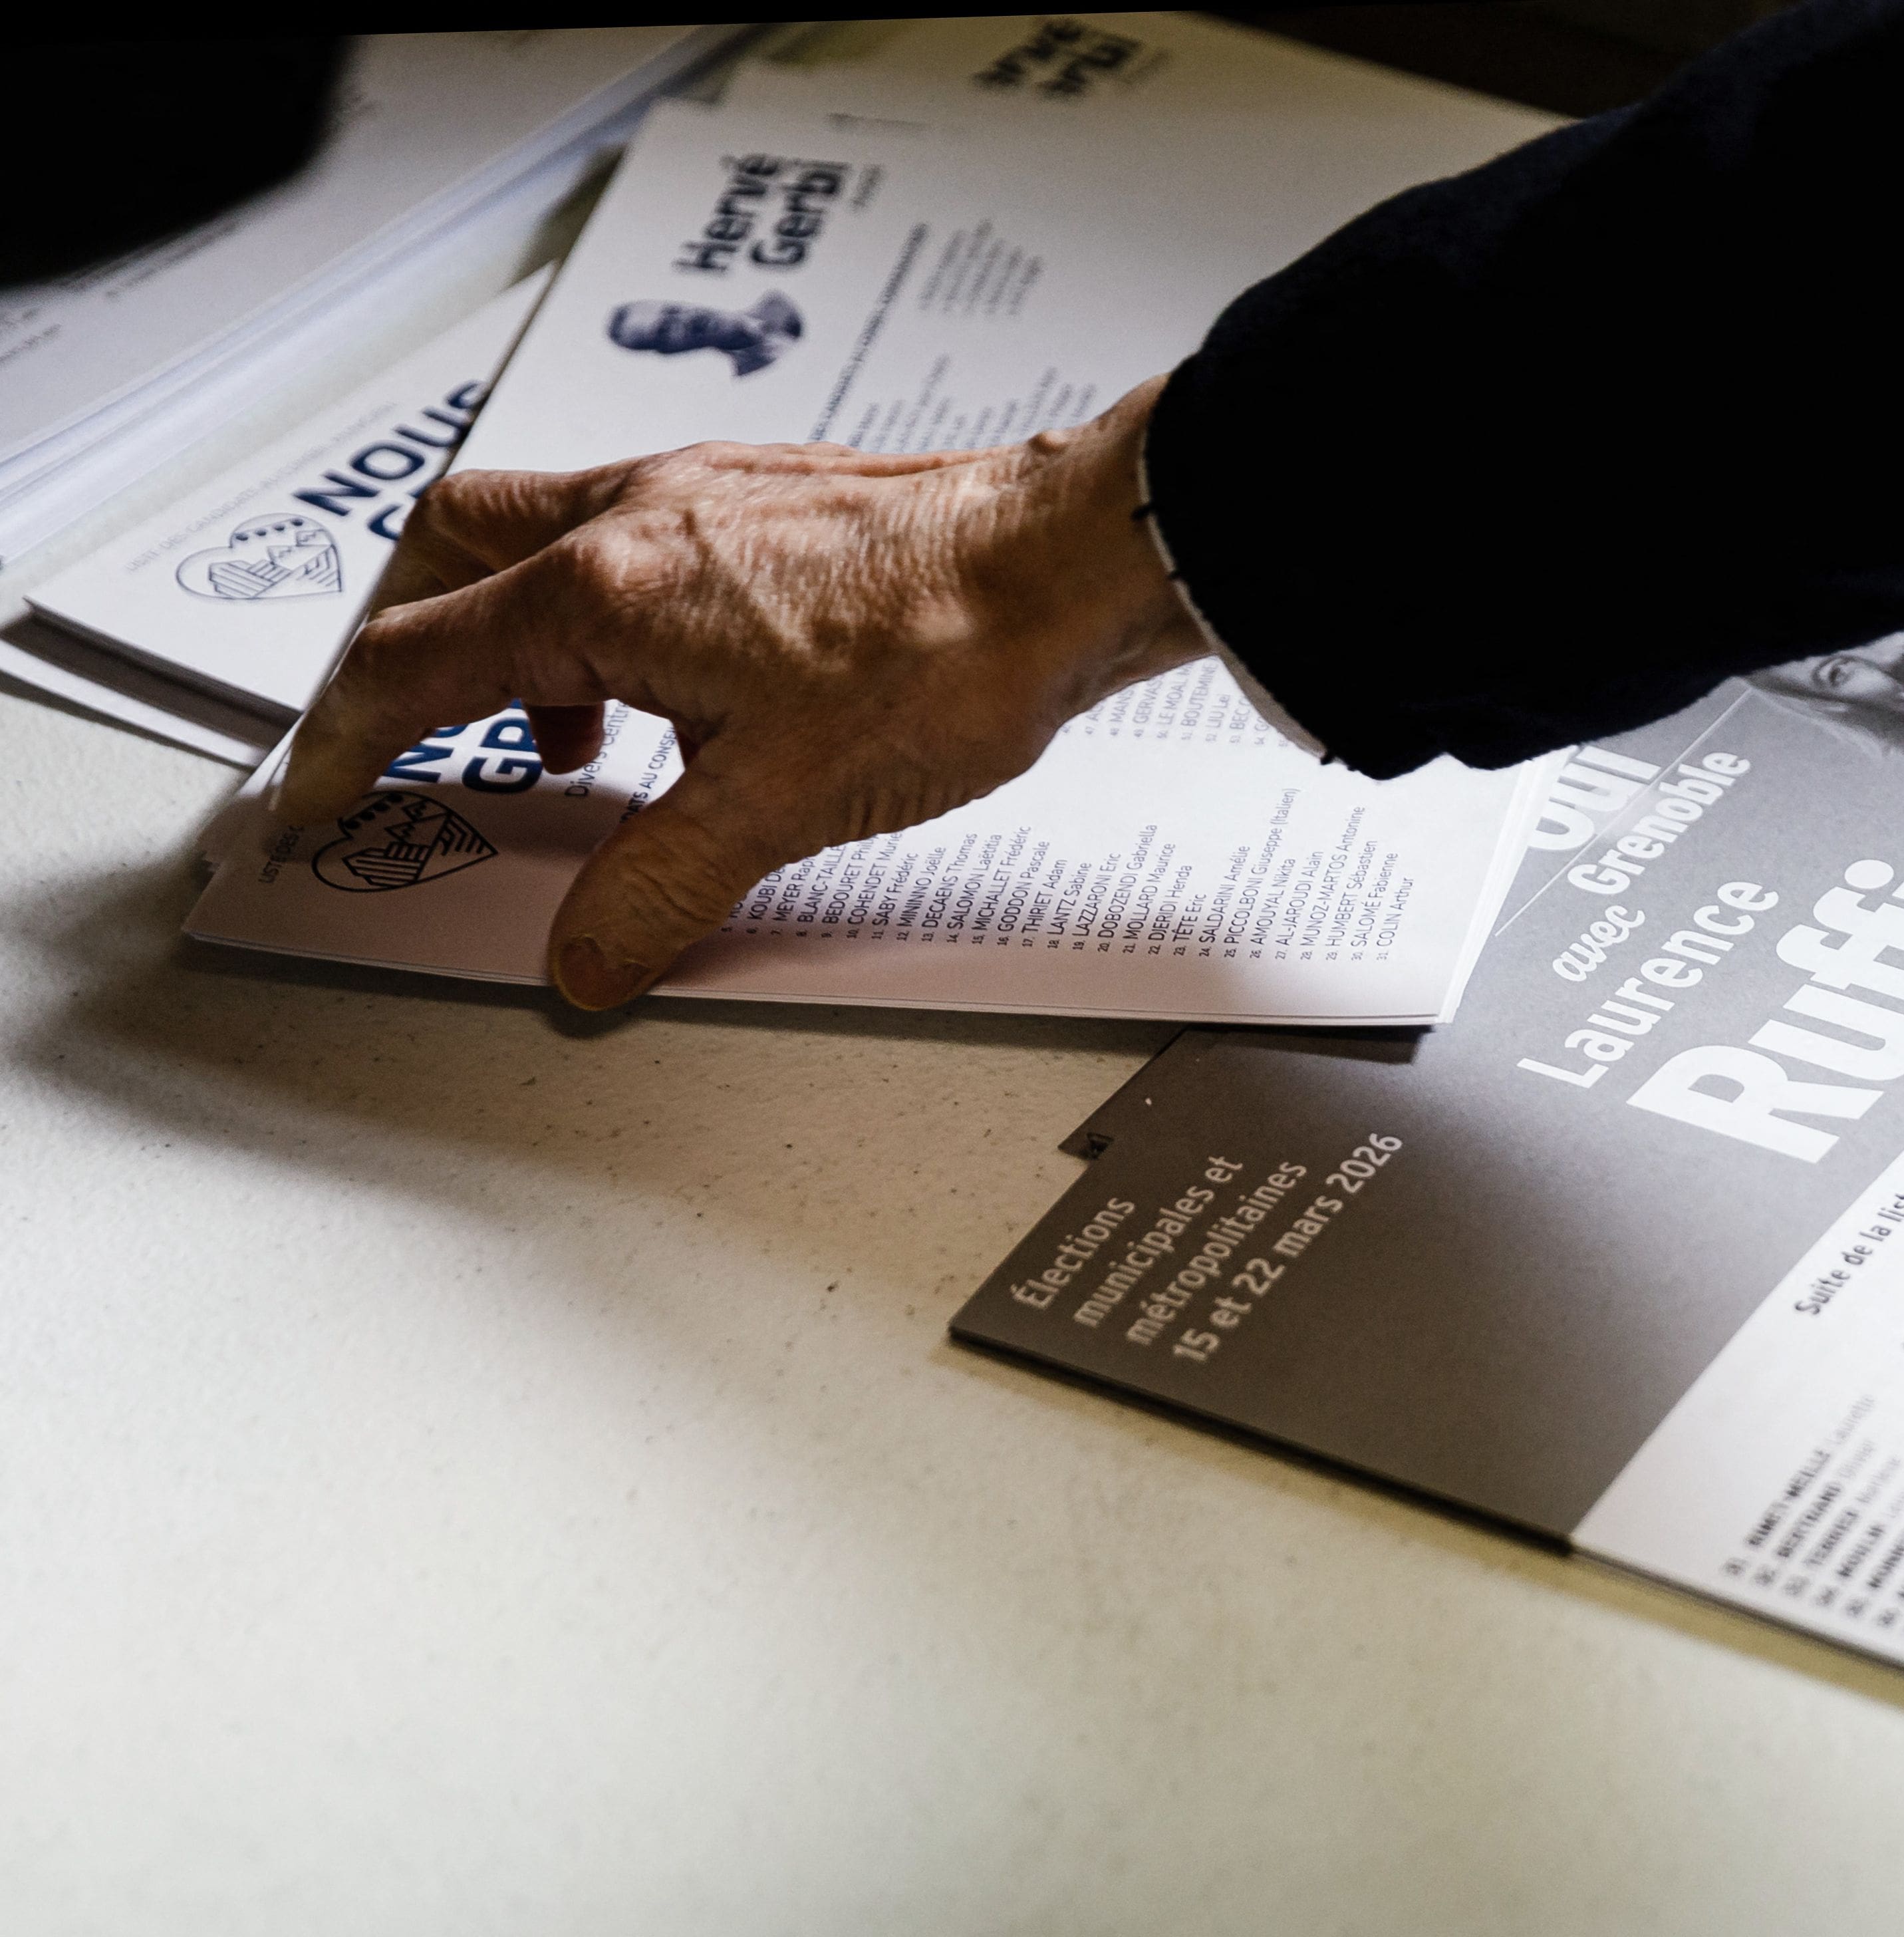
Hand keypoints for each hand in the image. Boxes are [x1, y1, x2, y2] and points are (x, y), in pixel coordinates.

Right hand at [273, 375, 1206, 1009]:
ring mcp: (708, 498)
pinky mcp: (774, 507)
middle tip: (411, 735)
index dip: (345, 741)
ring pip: (546, 541)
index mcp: (606, 585)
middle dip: (406, 647)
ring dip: (523, 637)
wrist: (1073, 563)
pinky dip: (617, 621)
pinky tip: (684, 697)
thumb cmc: (950, 646)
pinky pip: (641, 548)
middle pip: (448, 555)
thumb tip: (588, 960)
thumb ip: (662, 890)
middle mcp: (641, 516)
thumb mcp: (779, 806)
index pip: (414, 664)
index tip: (319, 792)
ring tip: (571, 741)